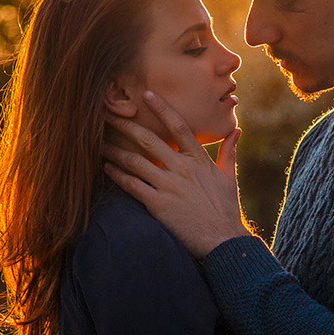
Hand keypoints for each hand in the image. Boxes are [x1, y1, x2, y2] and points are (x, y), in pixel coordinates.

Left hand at [100, 90, 250, 257]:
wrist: (223, 240)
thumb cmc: (226, 210)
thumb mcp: (229, 177)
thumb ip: (228, 151)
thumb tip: (236, 130)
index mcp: (199, 159)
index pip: (179, 126)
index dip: (162, 108)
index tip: (146, 94)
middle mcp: (182, 168)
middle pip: (148, 140)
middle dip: (125, 125)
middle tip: (107, 114)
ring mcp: (169, 186)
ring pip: (135, 161)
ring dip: (114, 150)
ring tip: (98, 141)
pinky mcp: (158, 204)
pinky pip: (133, 186)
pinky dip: (117, 176)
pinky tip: (106, 168)